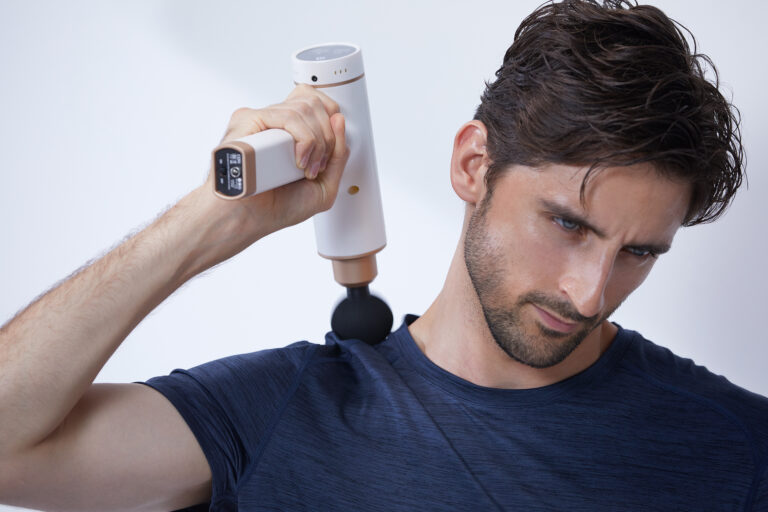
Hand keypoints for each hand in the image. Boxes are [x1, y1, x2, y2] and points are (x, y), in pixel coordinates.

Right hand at [182, 85, 349, 272]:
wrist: (248, 219)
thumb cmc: (277, 206)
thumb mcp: (324, 184)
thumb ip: (338, 155)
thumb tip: (339, 120)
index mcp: (289, 130)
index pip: (315, 101)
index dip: (330, 117)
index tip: (329, 151)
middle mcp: (274, 120)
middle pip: (314, 101)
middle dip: (328, 136)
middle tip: (317, 166)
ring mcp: (261, 118)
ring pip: (305, 108)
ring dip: (318, 142)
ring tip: (305, 169)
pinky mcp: (249, 119)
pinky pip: (288, 116)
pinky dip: (304, 140)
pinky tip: (297, 162)